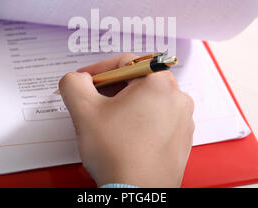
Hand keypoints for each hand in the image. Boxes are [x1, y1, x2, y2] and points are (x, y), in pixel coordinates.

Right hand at [59, 54, 194, 186]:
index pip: (124, 63)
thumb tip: (76, 79)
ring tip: (108, 122)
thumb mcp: (84, 111)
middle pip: (137, 80)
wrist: (137, 194)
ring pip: (148, 100)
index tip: (84, 82)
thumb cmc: (117, 154)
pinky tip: (125, 136)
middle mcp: (178, 98)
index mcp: (159, 83)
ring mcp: (183, 119)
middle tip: (93, 101)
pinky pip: (158, 119)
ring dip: (126, 105)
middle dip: (112, 88)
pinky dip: (140, 121)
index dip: (98, 70)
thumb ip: (74, 84)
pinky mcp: (182, 139)